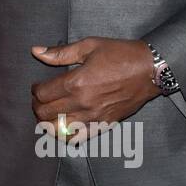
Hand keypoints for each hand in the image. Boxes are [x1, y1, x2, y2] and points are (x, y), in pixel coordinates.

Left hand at [30, 37, 158, 138]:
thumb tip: (35, 51)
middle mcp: (83, 103)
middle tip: (40, 99)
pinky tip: (63, 127)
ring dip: (47, 122)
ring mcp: (94, 117)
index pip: (42, 94)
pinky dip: (65, 136)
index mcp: (76, 83)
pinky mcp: (104, 125)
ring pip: (57, 130)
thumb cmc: (120, 54)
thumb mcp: (89, 46)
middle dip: (37, 106)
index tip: (37, 86)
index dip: (35, 90)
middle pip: (45, 113)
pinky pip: (78, 138)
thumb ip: (60, 53)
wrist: (150, 69)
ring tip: (48, 113)